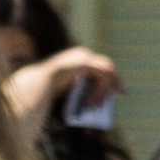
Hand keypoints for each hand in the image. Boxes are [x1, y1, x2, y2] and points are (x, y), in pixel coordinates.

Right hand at [6, 45, 120, 123]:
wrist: (37, 85)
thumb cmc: (47, 89)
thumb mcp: (67, 90)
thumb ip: (79, 89)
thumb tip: (91, 100)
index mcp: (76, 58)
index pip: (98, 64)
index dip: (108, 75)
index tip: (115, 86)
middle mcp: (82, 54)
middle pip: (106, 65)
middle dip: (114, 79)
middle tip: (122, 91)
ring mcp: (84, 57)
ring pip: (106, 72)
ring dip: (106, 90)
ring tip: (100, 105)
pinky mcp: (85, 64)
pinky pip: (102, 76)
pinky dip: (102, 90)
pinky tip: (96, 101)